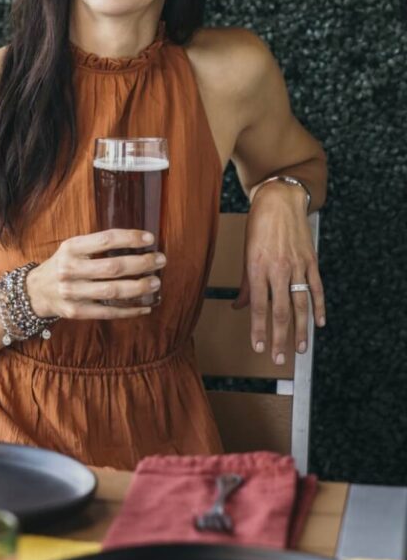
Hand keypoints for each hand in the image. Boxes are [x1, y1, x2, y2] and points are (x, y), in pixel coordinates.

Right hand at [25, 229, 165, 319]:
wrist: (37, 291)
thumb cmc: (63, 264)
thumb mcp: (73, 248)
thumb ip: (98, 245)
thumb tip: (137, 243)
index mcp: (71, 248)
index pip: (106, 240)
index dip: (130, 238)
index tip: (150, 239)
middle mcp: (70, 269)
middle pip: (113, 267)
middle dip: (141, 263)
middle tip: (160, 260)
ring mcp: (72, 293)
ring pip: (113, 291)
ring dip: (138, 287)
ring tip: (155, 282)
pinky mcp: (76, 312)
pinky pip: (108, 312)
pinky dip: (129, 310)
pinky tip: (144, 306)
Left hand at [233, 183, 324, 363]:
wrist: (279, 201)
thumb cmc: (257, 226)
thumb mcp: (245, 253)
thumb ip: (244, 283)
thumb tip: (239, 307)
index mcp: (257, 268)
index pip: (258, 306)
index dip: (258, 329)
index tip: (259, 347)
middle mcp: (278, 269)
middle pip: (281, 311)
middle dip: (280, 337)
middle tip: (280, 358)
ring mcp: (297, 266)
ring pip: (301, 304)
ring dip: (301, 329)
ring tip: (300, 349)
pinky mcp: (311, 261)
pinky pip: (317, 289)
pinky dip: (319, 307)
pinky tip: (319, 323)